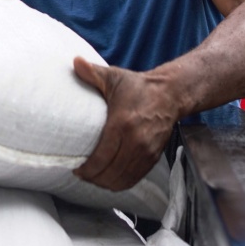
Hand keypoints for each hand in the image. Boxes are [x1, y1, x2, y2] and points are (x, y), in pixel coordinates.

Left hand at [72, 57, 179, 190]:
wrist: (170, 94)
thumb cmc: (138, 87)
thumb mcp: (114, 77)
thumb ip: (92, 73)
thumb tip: (74, 62)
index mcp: (122, 123)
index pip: (101, 157)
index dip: (87, 169)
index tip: (76, 169)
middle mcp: (136, 141)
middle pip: (110, 173)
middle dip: (93, 178)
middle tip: (82, 174)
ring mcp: (146, 152)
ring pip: (122, 180)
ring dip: (105, 184)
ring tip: (93, 178)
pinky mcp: (153, 158)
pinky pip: (134, 179)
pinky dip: (120, 183)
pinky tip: (109, 180)